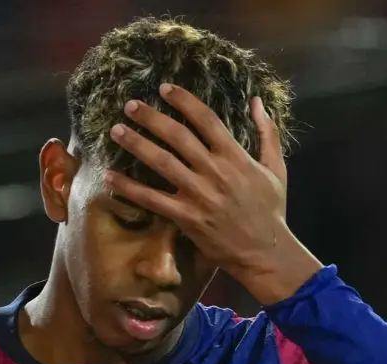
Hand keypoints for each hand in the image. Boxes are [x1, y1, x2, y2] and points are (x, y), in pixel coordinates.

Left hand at [104, 83, 321, 303]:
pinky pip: (152, 199)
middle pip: (178, 137)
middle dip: (152, 118)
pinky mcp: (186, 217)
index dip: (184, 101)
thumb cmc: (270, 209)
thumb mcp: (276, 168)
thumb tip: (258, 102)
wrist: (265, 251)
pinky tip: (110, 175)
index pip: (206, 120)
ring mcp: (199, 195)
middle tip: (130, 105)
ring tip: (115, 131)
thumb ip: (267, 133)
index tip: (164, 88)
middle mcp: (215, 172)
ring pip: (162, 163)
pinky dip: (129, 187)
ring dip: (136, 145)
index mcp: (236, 157)